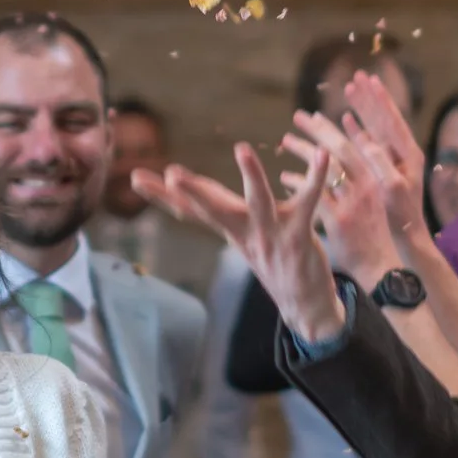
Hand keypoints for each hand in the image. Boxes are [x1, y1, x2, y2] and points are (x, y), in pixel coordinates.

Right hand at [136, 144, 344, 345]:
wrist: (306, 308)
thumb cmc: (278, 265)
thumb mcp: (245, 239)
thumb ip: (227, 215)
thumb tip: (204, 198)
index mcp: (231, 231)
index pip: (190, 210)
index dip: (162, 195)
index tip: (135, 178)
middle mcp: (246, 234)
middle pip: (214, 209)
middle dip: (192, 191)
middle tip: (170, 174)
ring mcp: (272, 237)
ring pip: (258, 203)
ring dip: (251, 176)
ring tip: (241, 149)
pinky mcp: (300, 237)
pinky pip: (308, 203)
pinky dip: (315, 179)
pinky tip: (322, 157)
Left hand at [280, 113, 402, 288]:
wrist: (383, 265)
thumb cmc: (379, 232)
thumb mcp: (376, 199)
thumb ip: (363, 175)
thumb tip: (344, 155)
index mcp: (380, 177)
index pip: (360, 142)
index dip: (338, 126)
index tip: (318, 114)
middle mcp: (370, 185)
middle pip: (342, 148)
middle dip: (320, 129)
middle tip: (299, 116)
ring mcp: (354, 202)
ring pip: (327, 168)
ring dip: (304, 150)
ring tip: (285, 140)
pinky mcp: (339, 220)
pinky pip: (315, 196)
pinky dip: (298, 183)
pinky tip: (284, 176)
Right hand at [341, 71, 437, 242]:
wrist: (409, 239)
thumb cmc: (401, 218)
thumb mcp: (393, 190)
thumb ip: (381, 163)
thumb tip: (366, 139)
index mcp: (408, 155)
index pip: (391, 120)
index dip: (379, 99)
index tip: (368, 80)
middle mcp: (403, 154)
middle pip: (384, 118)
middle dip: (370, 98)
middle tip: (357, 77)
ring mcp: (395, 161)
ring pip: (376, 128)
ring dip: (363, 109)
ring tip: (350, 91)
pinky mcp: (385, 170)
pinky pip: (370, 143)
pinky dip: (358, 129)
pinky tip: (348, 122)